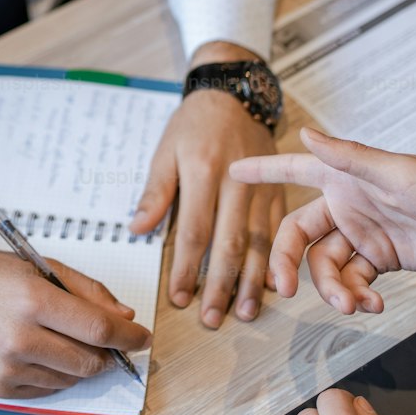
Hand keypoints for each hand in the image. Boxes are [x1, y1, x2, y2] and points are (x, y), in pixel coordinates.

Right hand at [0, 233, 151, 398]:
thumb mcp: (42, 268)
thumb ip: (87, 291)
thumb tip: (124, 316)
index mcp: (33, 301)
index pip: (96, 328)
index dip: (127, 337)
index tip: (143, 338)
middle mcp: (19, 338)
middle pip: (88, 361)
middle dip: (107, 354)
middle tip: (108, 341)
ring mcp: (6, 367)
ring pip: (69, 379)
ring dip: (80, 364)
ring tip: (62, 338)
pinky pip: (45, 390)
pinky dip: (55, 375)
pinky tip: (41, 352)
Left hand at [131, 43, 284, 325]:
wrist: (233, 95)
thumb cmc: (194, 125)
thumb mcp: (166, 150)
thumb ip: (155, 192)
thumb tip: (136, 229)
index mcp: (204, 171)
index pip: (195, 230)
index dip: (186, 267)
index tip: (179, 297)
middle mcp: (237, 183)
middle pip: (230, 243)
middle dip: (220, 285)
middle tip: (212, 319)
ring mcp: (262, 188)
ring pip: (259, 242)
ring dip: (251, 281)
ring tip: (242, 312)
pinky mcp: (278, 192)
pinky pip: (278, 233)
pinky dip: (274, 261)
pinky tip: (269, 286)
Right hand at [229, 127, 415, 313]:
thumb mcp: (397, 174)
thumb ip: (348, 157)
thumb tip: (305, 133)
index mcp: (346, 175)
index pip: (294, 168)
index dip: (262, 170)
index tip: (232, 171)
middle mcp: (348, 203)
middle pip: (298, 234)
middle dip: (286, 263)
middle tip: (283, 290)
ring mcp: (362, 234)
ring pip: (324, 265)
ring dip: (331, 288)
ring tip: (352, 305)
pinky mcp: (380, 261)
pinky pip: (352, 281)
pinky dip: (356, 297)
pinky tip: (372, 305)